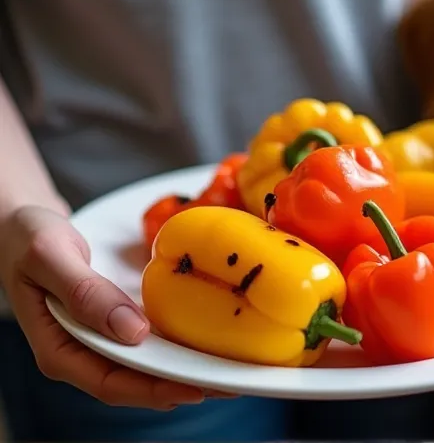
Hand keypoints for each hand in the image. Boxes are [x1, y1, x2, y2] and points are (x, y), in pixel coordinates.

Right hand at [0, 205, 208, 409]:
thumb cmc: (28, 238)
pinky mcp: (115, 322)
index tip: (195, 387)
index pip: (110, 382)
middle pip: (135, 381)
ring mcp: (99, 339)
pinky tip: (206, 342)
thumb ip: (85, 293)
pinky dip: (176, 344)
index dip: (154, 389)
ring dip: (184, 369)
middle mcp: (81, 352)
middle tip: (228, 383)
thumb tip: (132, 332)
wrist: (24, 224)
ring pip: (145, 365)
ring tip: (227, 370)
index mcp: (59, 348)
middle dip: (180, 385)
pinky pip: (148, 340)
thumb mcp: (50, 256)